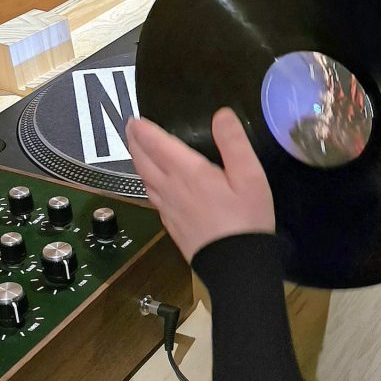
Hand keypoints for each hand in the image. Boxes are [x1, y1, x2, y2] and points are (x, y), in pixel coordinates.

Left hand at [126, 109, 274, 262]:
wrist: (236, 266)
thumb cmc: (246, 219)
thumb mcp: (250, 176)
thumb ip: (234, 143)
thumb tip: (221, 114)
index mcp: (187, 172)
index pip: (156, 144)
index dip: (143, 129)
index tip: (133, 119)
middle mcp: (171, 189)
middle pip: (144, 162)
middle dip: (135, 143)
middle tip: (130, 130)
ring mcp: (168, 209)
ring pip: (145, 181)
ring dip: (138, 163)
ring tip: (138, 153)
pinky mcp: (173, 226)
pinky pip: (153, 198)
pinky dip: (148, 184)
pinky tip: (155, 187)